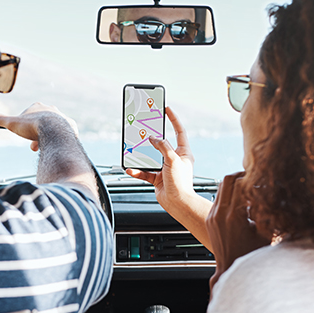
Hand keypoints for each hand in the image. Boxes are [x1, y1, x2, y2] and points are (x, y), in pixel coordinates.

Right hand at [0, 102, 77, 150]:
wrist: (53, 131)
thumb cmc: (32, 126)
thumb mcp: (12, 123)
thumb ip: (1, 119)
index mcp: (37, 106)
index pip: (28, 115)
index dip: (24, 126)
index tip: (23, 135)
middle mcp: (50, 109)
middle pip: (40, 122)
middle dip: (35, 134)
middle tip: (33, 145)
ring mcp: (61, 117)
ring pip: (52, 129)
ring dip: (46, 138)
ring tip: (43, 147)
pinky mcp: (70, 127)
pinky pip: (66, 133)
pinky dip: (60, 139)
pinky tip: (57, 145)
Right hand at [125, 107, 213, 247]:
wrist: (178, 204)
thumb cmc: (181, 183)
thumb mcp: (173, 159)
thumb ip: (162, 146)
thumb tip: (153, 138)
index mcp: (183, 152)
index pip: (179, 131)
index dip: (173, 119)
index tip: (166, 108)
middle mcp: (174, 159)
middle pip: (161, 144)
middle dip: (151, 138)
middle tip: (143, 128)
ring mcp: (165, 169)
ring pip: (150, 158)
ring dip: (141, 156)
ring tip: (133, 151)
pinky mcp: (157, 178)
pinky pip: (144, 172)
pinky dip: (137, 171)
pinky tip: (130, 169)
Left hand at [206, 172, 269, 287]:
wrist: (230, 270)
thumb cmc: (251, 256)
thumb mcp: (266, 234)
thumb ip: (270, 213)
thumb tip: (279, 196)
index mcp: (234, 216)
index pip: (241, 183)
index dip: (254, 178)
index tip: (264, 179)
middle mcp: (220, 214)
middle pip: (228, 180)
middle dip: (243, 176)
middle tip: (255, 179)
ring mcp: (212, 216)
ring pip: (221, 187)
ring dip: (235, 185)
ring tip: (250, 190)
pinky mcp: (210, 219)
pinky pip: (218, 199)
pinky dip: (229, 195)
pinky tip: (242, 203)